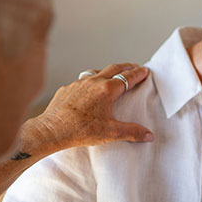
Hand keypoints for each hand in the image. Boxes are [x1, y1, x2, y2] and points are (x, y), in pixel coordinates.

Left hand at [29, 63, 152, 153]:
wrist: (53, 129)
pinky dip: (89, 81)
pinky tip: (88, 89)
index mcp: (107, 90)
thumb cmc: (81, 130)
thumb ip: (132, 132)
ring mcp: (78, 84)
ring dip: (106, 71)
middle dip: (126, 67)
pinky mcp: (67, 89)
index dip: (138, 74)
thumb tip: (148, 135)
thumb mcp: (111, 133)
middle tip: (133, 66)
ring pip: (96, 72)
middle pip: (113, 68)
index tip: (145, 71)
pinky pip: (81, 81)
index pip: (127, 77)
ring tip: (111, 74)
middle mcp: (93, 82)